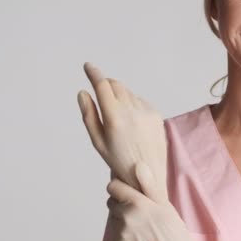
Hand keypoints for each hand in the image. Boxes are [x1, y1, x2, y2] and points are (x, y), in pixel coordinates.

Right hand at [77, 62, 167, 196]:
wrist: (148, 174)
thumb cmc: (118, 161)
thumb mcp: (98, 141)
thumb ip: (89, 114)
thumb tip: (83, 92)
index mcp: (115, 118)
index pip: (103, 86)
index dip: (94, 74)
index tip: (88, 66)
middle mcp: (132, 112)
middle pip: (116, 85)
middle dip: (107, 85)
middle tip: (101, 94)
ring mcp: (147, 112)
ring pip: (129, 93)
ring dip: (120, 96)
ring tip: (118, 119)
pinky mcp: (156, 115)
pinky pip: (141, 102)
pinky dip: (133, 105)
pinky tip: (132, 123)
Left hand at [107, 163, 225, 240]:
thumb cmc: (176, 235)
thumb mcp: (166, 206)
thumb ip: (150, 185)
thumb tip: (139, 166)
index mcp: (138, 204)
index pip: (114, 187)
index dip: (120, 187)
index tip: (127, 189)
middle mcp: (125, 218)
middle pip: (112, 202)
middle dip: (122, 203)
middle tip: (140, 209)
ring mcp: (120, 234)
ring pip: (114, 219)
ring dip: (123, 218)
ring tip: (142, 225)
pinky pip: (116, 235)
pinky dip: (124, 234)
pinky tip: (140, 237)